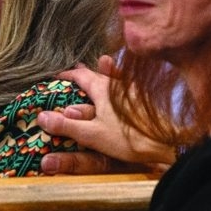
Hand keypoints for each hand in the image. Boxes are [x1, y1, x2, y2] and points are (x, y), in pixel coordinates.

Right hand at [38, 55, 174, 174]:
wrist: (169, 142)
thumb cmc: (129, 137)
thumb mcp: (92, 134)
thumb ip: (66, 126)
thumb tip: (41, 116)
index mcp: (102, 88)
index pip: (80, 75)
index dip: (66, 75)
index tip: (55, 77)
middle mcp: (117, 84)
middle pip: (96, 75)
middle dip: (83, 75)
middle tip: (72, 75)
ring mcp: (133, 90)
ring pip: (113, 79)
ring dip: (102, 75)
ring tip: (98, 68)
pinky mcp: (145, 100)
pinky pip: (128, 85)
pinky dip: (122, 80)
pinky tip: (124, 83)